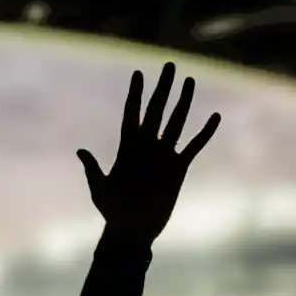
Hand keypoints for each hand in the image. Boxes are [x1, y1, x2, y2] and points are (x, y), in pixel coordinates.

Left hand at [77, 63, 219, 247]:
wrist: (133, 230)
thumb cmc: (112, 211)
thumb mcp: (101, 190)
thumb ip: (94, 170)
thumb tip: (81, 151)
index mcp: (127, 148)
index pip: (132, 113)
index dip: (135, 94)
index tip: (138, 73)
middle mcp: (146, 146)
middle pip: (156, 110)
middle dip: (162, 88)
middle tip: (169, 65)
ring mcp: (163, 155)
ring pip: (176, 122)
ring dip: (183, 102)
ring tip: (190, 80)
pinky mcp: (178, 168)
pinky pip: (193, 146)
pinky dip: (204, 133)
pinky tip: (214, 117)